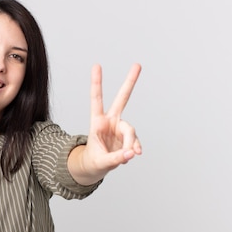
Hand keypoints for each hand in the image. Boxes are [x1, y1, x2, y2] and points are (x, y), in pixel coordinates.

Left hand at [71, 63, 141, 182]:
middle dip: (130, 82)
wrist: (95, 167)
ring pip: (131, 130)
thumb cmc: (93, 161)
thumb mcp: (101, 162)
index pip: (96, 100)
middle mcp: (110, 121)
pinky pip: (135, 141)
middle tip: (138, 65)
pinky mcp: (128, 137)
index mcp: (97, 122)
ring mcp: (120, 128)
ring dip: (131, 143)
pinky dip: (136, 148)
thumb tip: (131, 153)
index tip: (97, 66)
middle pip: (122, 99)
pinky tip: (133, 155)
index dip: (96, 83)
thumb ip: (116, 158)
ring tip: (129, 155)